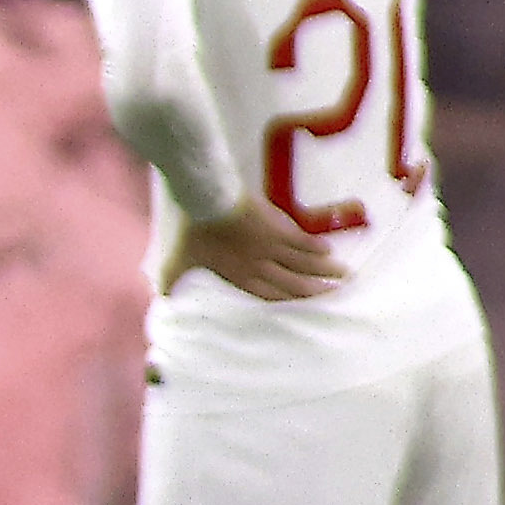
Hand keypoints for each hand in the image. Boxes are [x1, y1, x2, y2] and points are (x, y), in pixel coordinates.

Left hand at [164, 201, 346, 308]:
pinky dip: (316, 247)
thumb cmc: (189, 229)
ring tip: (344, 276)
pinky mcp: (277, 227)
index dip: (290, 303)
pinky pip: (302, 241)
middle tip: (337, 296)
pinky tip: (329, 250)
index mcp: (239, 276)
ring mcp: (271, 247)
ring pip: (304, 263)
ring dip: (324, 271)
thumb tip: (160, 297)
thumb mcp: (176, 259)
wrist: (203, 196)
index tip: (307, 308)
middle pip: (294, 283)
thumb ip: (171, 279)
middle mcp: (260, 266)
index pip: (270, 295)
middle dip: (317, 292)